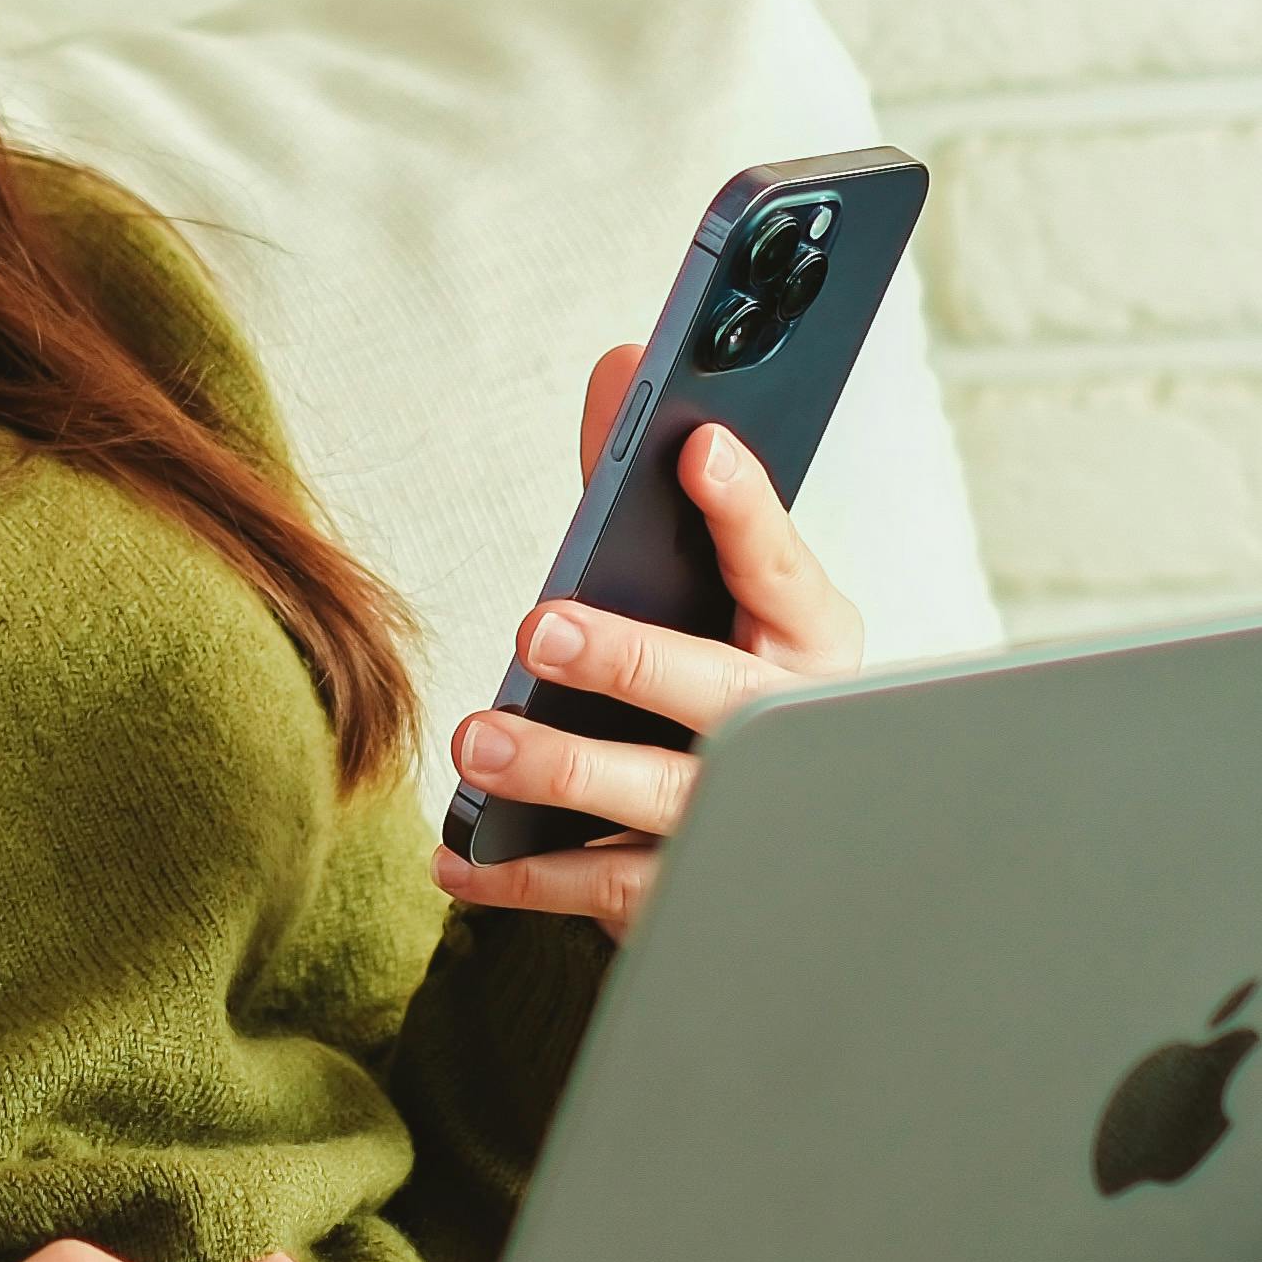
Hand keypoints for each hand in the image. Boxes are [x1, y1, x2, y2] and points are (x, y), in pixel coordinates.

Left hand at [427, 340, 869, 942]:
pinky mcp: (688, 895)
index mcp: (806, 641)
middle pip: (722, 697)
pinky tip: (455, 855)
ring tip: (476, 743)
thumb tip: (618, 366)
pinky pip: (600, 892)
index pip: (783, 565)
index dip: (746, 508)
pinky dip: (519, 876)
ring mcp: (743, 823)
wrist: (769, 845)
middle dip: (632, 658)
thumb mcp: (699, 589)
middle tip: (542, 626)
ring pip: (659, 800)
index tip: (700, 446)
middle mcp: (786, 734)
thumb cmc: (714, 681)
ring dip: (562, 772)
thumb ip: (645, 492)